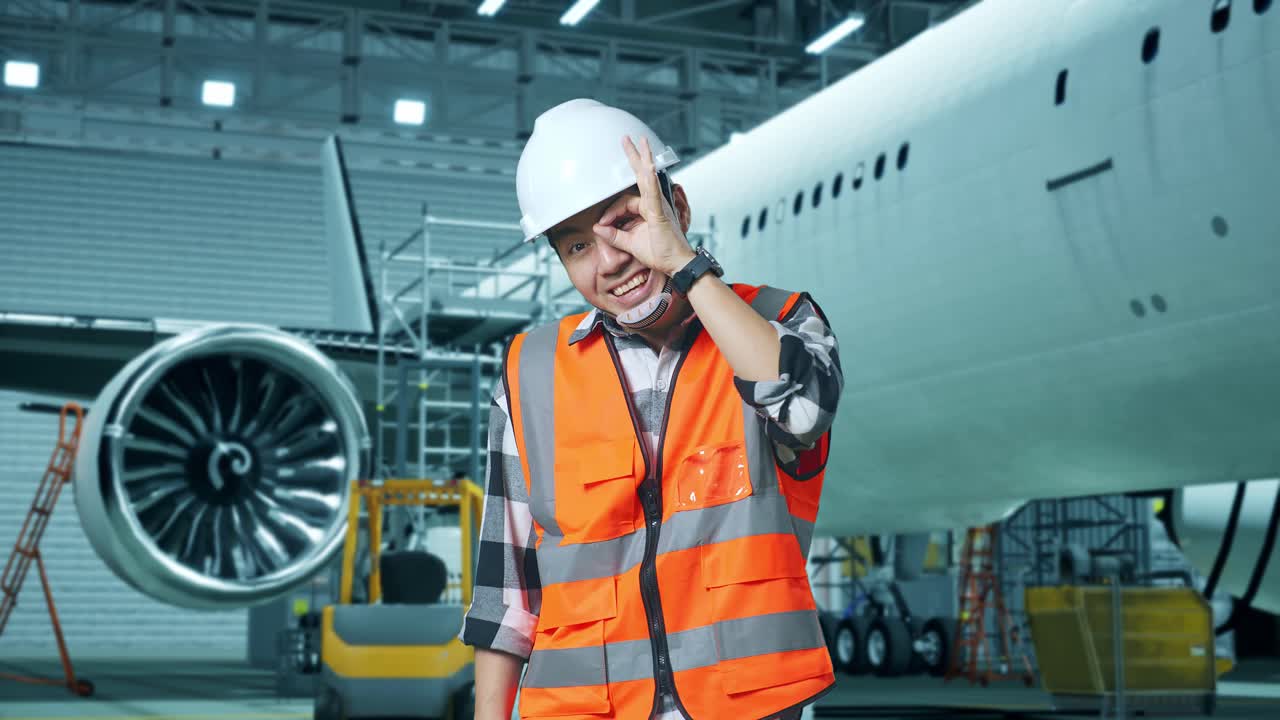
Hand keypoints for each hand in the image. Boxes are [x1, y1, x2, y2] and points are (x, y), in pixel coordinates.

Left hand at [592, 135, 695, 276]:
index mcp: (647, 209)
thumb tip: (597, 228)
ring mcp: (658, 205)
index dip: (610, 213)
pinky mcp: (660, 212)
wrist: (676, 264)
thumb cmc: (659, 253)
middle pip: (641, 176)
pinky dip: (650, 180)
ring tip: (640, 142)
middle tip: (627, 139)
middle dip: (634, 156)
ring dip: (643, 159)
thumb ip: (613, 235)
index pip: (623, 203)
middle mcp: (654, 203)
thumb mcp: (630, 245)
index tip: (602, 225)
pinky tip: (647, 167)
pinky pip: (653, 193)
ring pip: (647, 179)